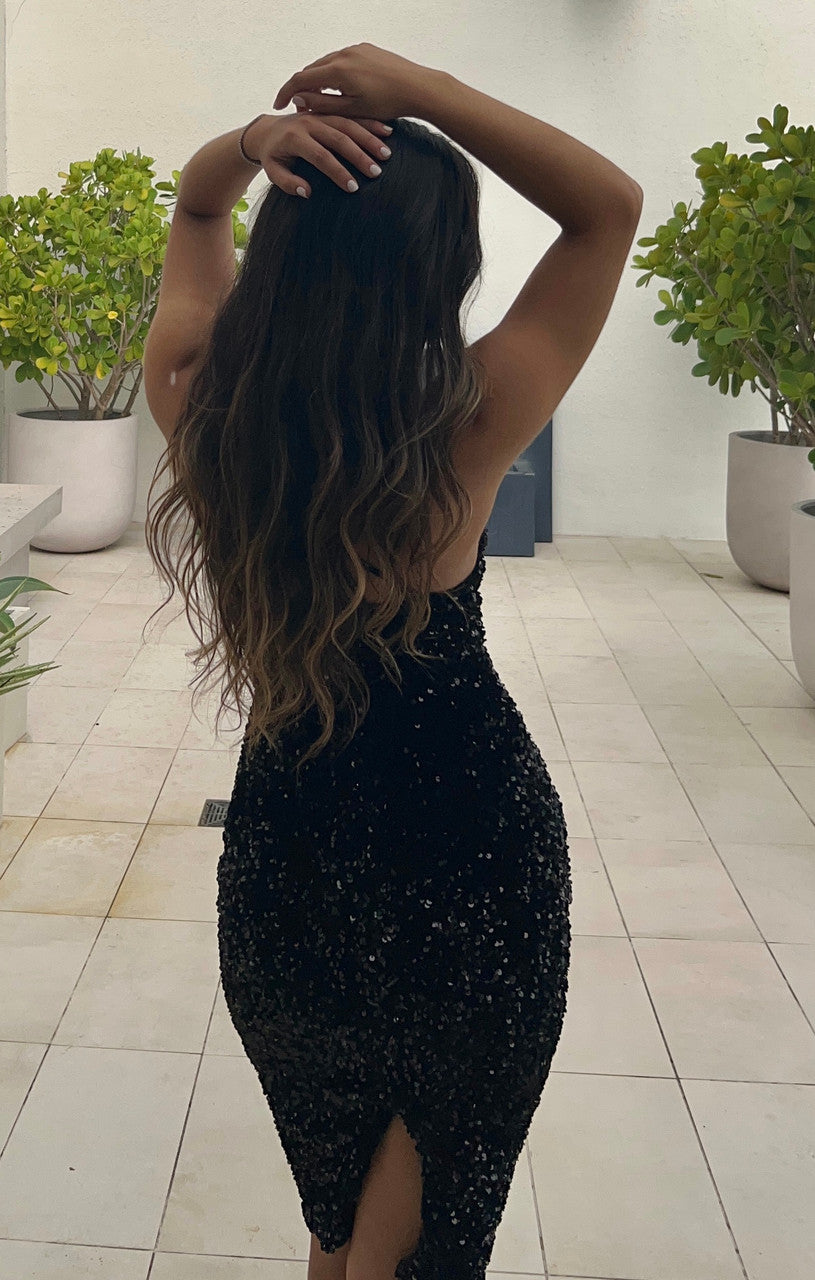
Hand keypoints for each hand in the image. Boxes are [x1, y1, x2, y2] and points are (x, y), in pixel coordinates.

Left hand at [245, 107, 392, 197]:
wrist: (268, 129)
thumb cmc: (273, 155)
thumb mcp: (272, 171)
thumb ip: (287, 183)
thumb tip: (307, 192)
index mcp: (295, 137)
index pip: (320, 156)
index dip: (337, 171)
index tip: (353, 187)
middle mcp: (309, 122)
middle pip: (338, 138)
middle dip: (358, 156)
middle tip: (376, 172)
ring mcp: (321, 115)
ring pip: (348, 124)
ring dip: (368, 139)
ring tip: (386, 154)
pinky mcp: (329, 112)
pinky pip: (351, 115)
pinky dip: (369, 123)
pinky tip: (386, 131)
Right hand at [273, 42, 427, 121]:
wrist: (418, 87)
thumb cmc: (387, 104)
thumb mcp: (352, 110)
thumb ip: (323, 105)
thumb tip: (299, 100)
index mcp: (337, 70)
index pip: (301, 79)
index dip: (287, 93)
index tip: (278, 106)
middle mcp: (343, 54)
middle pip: (312, 69)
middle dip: (301, 87)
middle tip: (295, 104)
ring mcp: (355, 49)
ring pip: (327, 64)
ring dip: (318, 79)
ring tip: (315, 98)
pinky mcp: (365, 49)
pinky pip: (342, 60)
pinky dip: (333, 73)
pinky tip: (336, 87)